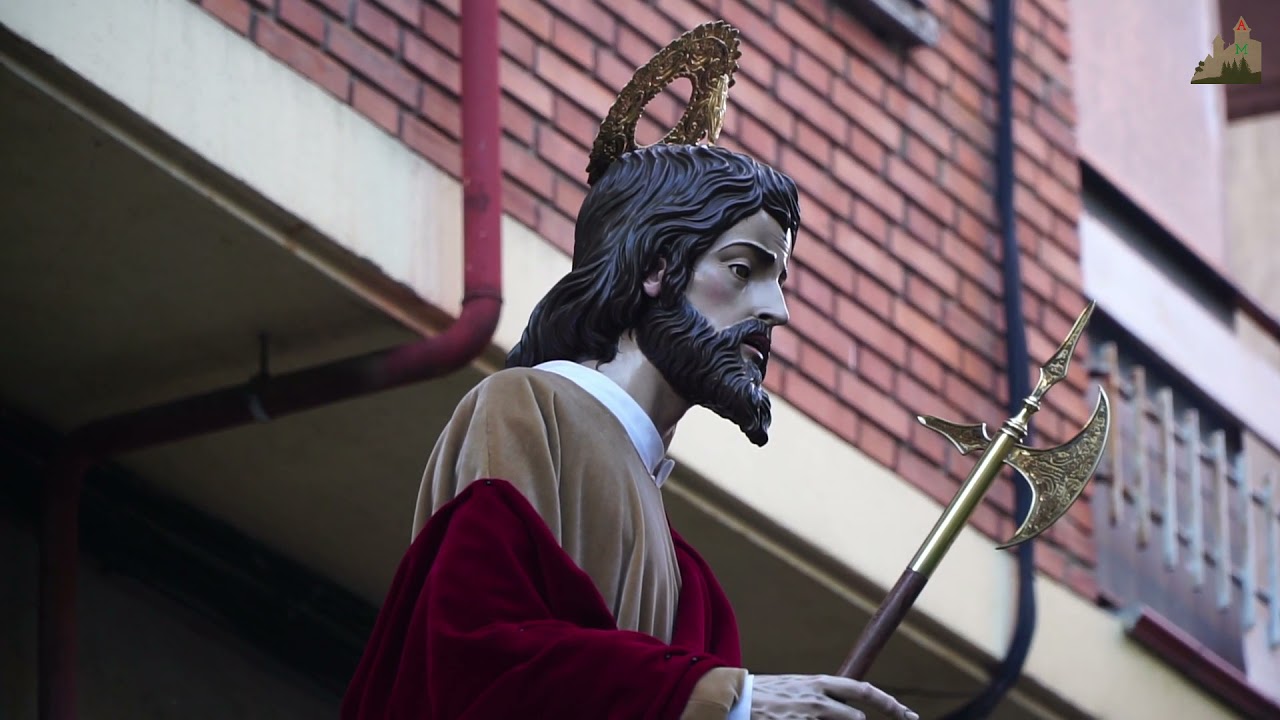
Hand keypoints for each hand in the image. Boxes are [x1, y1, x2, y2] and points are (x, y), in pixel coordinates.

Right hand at [750, 674, 917, 719]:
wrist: (735, 699)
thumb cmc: (766, 694)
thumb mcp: (797, 686)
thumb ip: (823, 693)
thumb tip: (846, 702)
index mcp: (819, 682)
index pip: (864, 691)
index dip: (889, 703)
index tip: (907, 715)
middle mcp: (817, 699)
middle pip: (856, 718)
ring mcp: (808, 717)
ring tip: (805, 716)